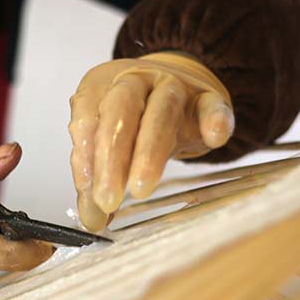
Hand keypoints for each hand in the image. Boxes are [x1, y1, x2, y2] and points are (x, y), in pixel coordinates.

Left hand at [69, 52, 233, 229]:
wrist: (178, 89)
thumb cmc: (136, 118)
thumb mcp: (108, 140)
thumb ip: (96, 174)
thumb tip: (92, 218)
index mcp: (100, 86)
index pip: (87, 120)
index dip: (86, 161)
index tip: (91, 198)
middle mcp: (135, 81)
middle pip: (120, 113)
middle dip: (112, 159)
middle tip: (108, 199)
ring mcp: (173, 87)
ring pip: (161, 113)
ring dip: (149, 153)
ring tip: (141, 187)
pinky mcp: (207, 98)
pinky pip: (211, 108)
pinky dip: (214, 121)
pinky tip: (214, 137)